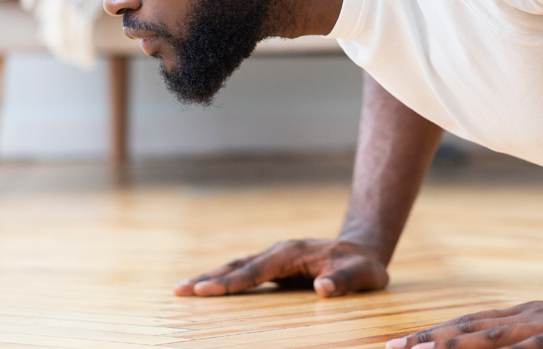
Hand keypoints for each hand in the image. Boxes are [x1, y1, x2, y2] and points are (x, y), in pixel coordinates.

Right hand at [173, 238, 389, 297]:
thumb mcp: (362, 275)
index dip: (231, 282)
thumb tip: (323, 288)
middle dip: (208, 278)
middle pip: (238, 266)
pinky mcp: (275, 269)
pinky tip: (207, 291)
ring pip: (237, 268)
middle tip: (178, 291)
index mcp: (292, 253)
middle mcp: (279, 252)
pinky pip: (245, 275)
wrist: (364, 251)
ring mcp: (275, 259)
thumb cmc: (363, 266)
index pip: (256, 270)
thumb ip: (344, 280)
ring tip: (181, 290)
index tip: (205, 290)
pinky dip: (224, 282)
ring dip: (210, 279)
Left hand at [385, 290, 542, 348]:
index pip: (469, 325)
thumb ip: (526, 341)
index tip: (399, 345)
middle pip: (472, 329)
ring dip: (462, 344)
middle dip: (431, 342)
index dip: (433, 335)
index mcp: (522, 319)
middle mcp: (529, 320)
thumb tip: (491, 342)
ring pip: (498, 337)